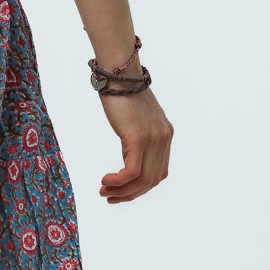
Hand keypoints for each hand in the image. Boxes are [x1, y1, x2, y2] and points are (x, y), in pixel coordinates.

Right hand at [97, 85, 172, 202]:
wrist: (119, 73)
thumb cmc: (121, 91)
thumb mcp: (135, 118)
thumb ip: (137, 135)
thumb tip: (129, 151)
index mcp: (165, 135)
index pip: (159, 173)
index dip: (140, 187)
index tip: (121, 190)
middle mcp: (163, 139)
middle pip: (152, 181)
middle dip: (130, 194)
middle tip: (109, 196)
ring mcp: (153, 139)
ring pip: (143, 180)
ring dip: (122, 191)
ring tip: (104, 191)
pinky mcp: (138, 138)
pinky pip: (132, 172)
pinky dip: (118, 181)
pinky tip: (105, 179)